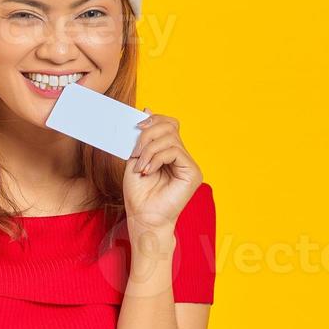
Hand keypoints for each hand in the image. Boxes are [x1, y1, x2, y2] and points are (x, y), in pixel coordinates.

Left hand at [122, 110, 202, 232]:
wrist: (142, 218)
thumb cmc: (138, 194)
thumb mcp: (135, 159)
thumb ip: (142, 138)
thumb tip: (147, 109)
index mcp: (169, 152)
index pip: (168, 124)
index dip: (154, 120)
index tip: (136, 126)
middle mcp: (182, 157)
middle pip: (170, 126)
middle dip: (148, 134)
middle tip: (136, 151)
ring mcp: (189, 164)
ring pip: (170, 138)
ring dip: (149, 150)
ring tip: (140, 166)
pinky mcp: (193, 173)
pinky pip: (175, 152)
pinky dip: (157, 158)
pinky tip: (148, 171)